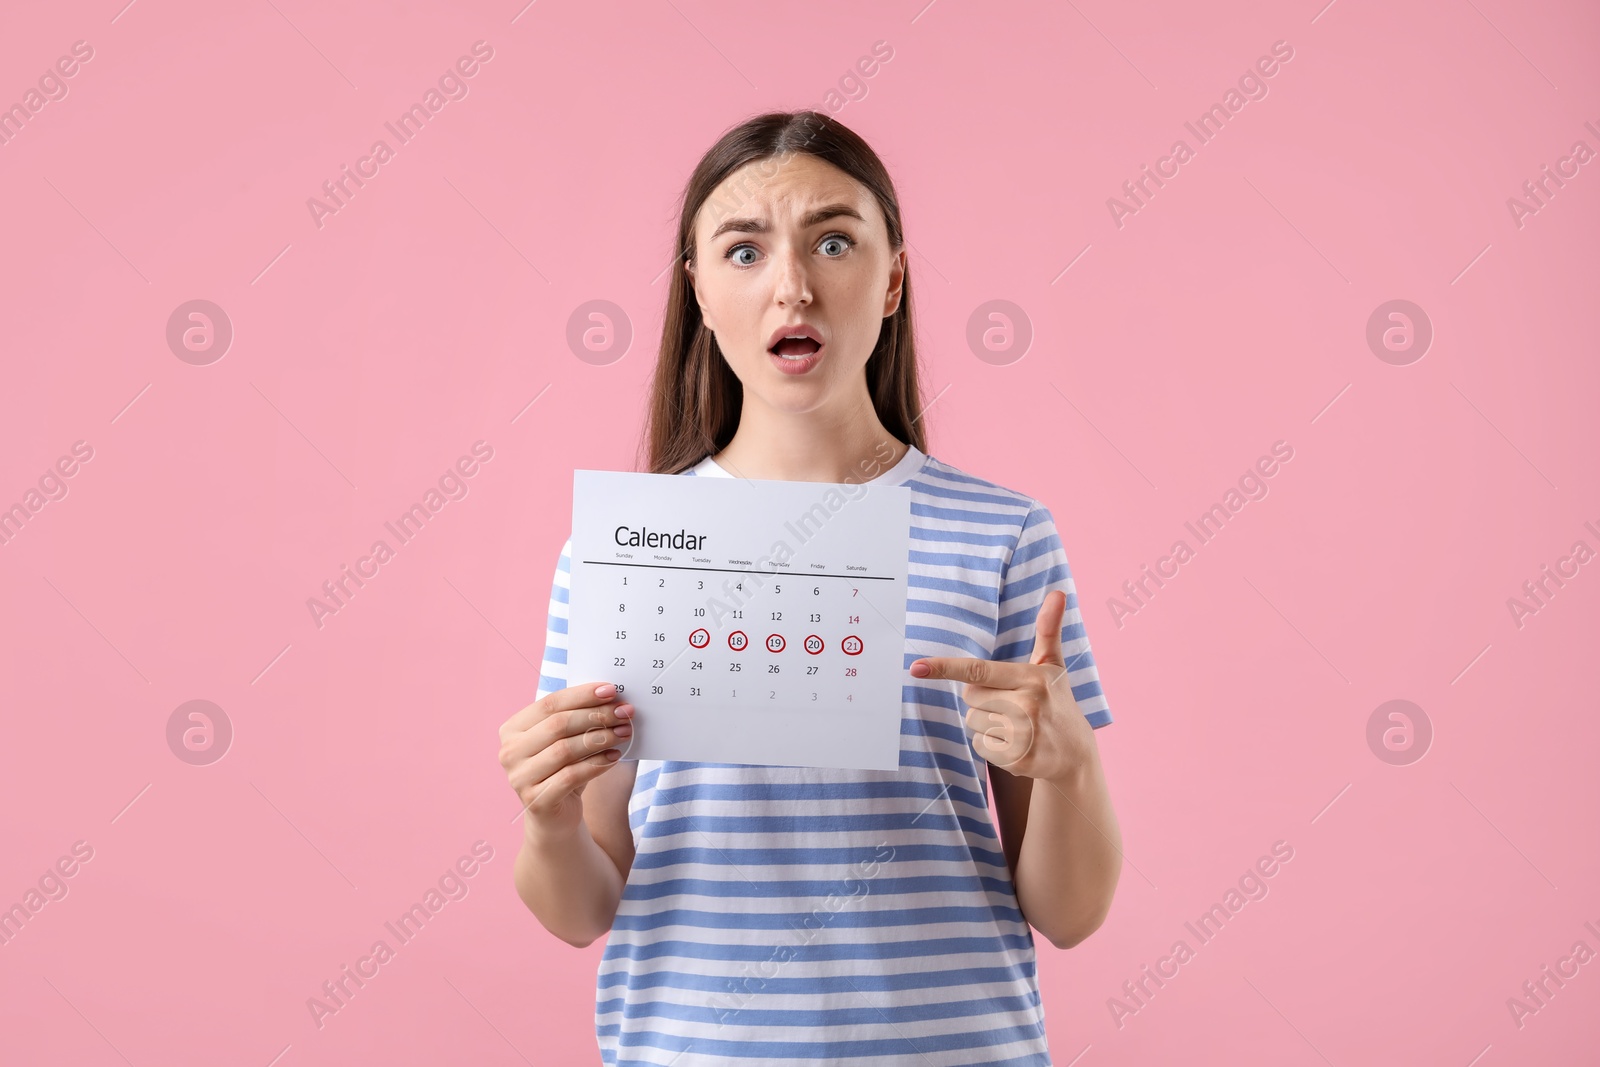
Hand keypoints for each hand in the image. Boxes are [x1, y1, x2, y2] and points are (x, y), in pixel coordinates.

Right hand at [498, 682, 632, 839]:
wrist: (554, 816)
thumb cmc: (561, 769)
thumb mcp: (564, 740)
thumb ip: (576, 718)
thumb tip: (611, 698)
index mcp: (512, 729)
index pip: (550, 704)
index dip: (582, 695)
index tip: (611, 690)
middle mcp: (510, 752)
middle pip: (558, 725)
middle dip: (596, 716)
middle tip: (624, 712)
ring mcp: (519, 777)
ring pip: (565, 750)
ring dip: (600, 739)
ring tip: (624, 733)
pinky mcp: (536, 800)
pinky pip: (571, 776)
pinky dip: (596, 764)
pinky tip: (614, 757)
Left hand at [909, 590, 1093, 781]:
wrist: (1076, 753)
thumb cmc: (1057, 701)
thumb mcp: (1053, 665)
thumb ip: (1049, 628)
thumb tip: (1058, 592)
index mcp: (1031, 677)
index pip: (979, 670)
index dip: (946, 668)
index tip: (918, 667)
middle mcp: (1027, 704)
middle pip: (970, 697)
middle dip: (983, 700)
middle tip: (1011, 705)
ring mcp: (1023, 734)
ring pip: (973, 723)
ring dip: (987, 725)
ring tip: (1016, 726)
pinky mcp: (1019, 758)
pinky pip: (980, 746)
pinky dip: (992, 747)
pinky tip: (1016, 744)